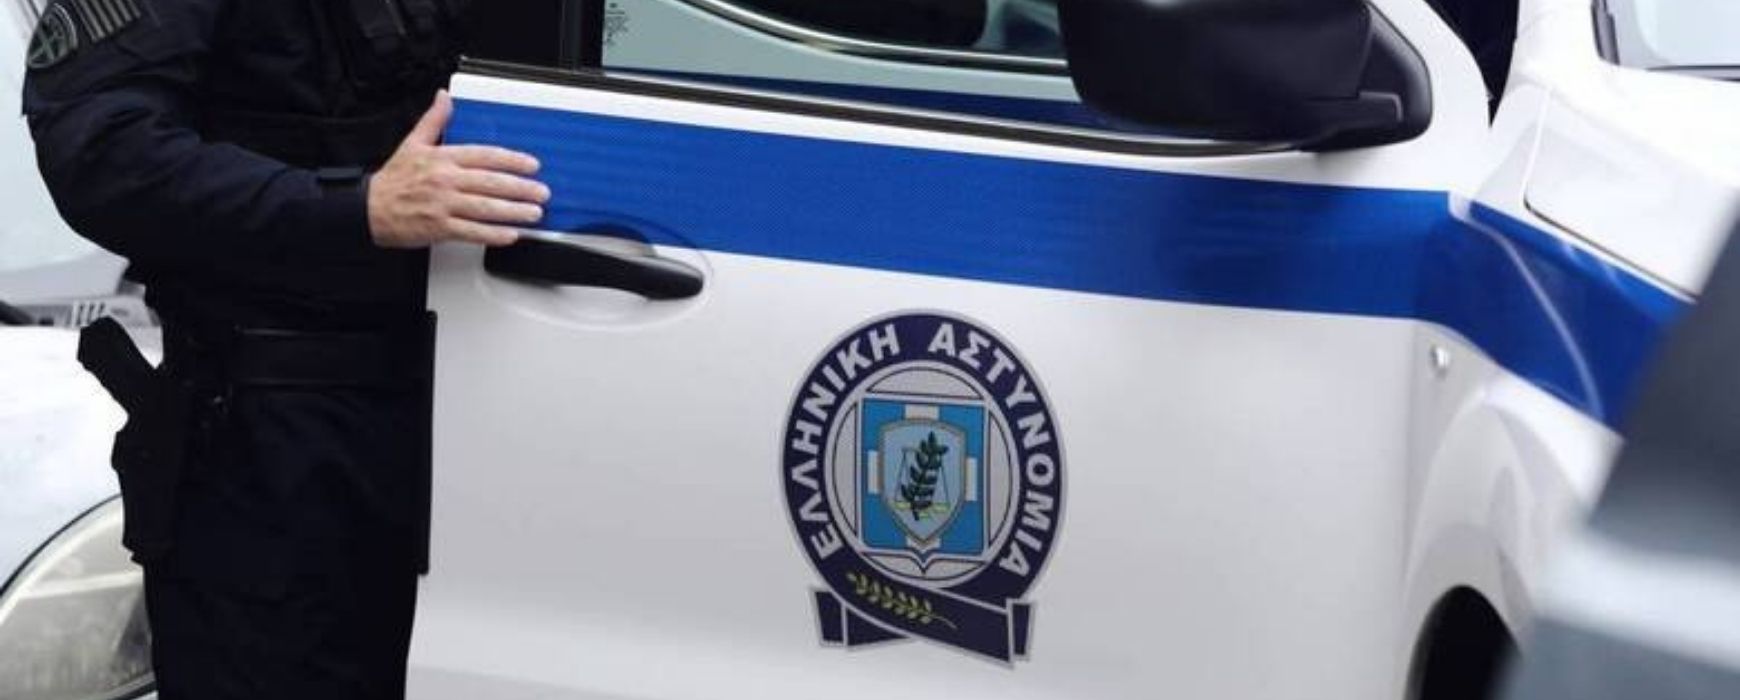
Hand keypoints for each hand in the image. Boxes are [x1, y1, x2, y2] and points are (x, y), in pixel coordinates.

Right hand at [367, 90, 550, 247]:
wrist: (369, 208)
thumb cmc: (393, 179)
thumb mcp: (412, 142)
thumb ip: (434, 120)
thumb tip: (444, 97)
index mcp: (443, 158)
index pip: (484, 156)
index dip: (511, 160)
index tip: (531, 165)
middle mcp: (445, 180)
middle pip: (490, 183)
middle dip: (520, 188)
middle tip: (541, 192)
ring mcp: (443, 205)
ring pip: (485, 208)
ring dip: (512, 211)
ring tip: (533, 213)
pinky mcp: (439, 227)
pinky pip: (471, 231)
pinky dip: (492, 234)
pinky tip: (510, 234)